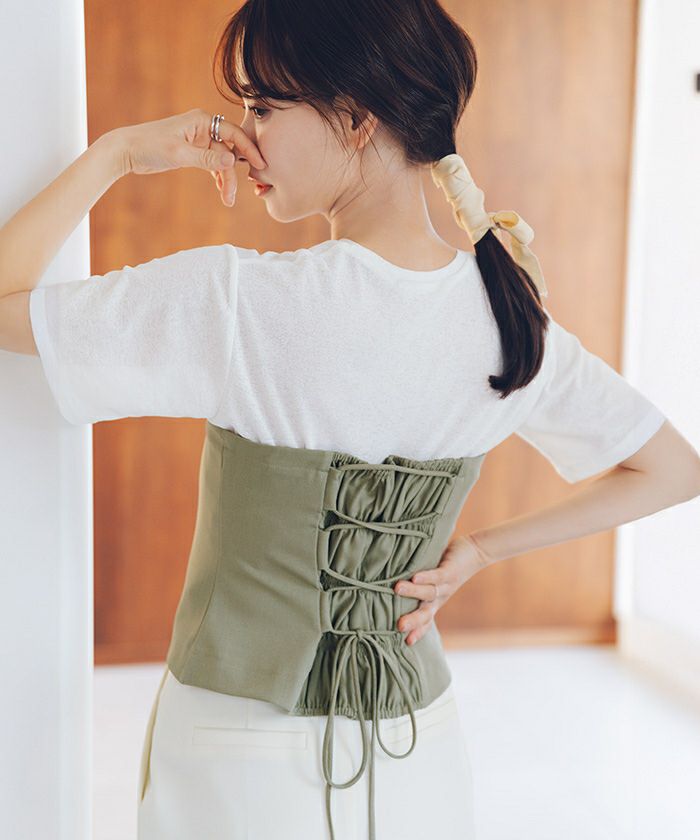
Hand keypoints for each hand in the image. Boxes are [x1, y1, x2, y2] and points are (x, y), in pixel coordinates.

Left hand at [118, 108, 266, 205]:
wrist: (127, 150)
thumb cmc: (149, 146)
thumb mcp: (180, 154)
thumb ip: (207, 158)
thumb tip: (232, 161)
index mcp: (201, 120)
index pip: (233, 134)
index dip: (248, 150)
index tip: (260, 165)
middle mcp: (202, 128)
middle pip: (228, 151)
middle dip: (233, 174)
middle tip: (235, 195)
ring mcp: (198, 140)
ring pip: (220, 161)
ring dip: (225, 180)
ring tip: (228, 200)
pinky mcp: (192, 152)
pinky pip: (212, 165)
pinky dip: (217, 177)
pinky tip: (221, 191)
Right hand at [393, 533, 491, 645]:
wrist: (476, 552)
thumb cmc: (446, 565)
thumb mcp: (431, 579)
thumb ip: (413, 583)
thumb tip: (390, 584)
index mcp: (434, 602)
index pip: (426, 621)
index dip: (418, 632)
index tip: (406, 642)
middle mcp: (439, 597)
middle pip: (426, 613)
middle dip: (414, 620)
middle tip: (399, 626)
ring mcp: (446, 585)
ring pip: (429, 593)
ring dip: (413, 591)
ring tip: (397, 588)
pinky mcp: (450, 571)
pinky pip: (438, 576)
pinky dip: (427, 577)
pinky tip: (415, 577)